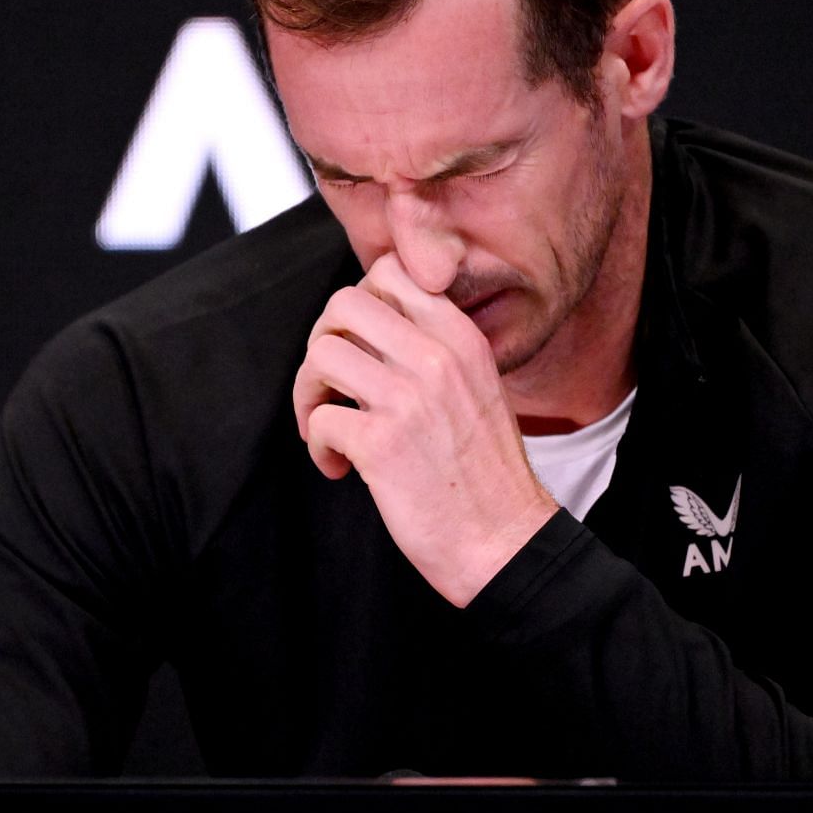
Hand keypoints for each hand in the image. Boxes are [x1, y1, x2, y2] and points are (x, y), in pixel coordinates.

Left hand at [293, 252, 558, 605]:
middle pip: (343, 304)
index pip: (391, 272)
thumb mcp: (477, 387)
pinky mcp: (380, 443)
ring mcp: (408, 399)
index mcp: (462, 339)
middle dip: (323, 342)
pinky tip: (340, 467)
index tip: (359, 344)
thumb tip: (367, 327)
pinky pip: (318, 420)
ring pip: (321, 355)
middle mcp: (437, 358)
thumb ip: (434, 349)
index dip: (358, 302)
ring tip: (327, 425)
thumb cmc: (485, 473)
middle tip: (331, 382)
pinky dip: (318, 446)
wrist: (504, 540)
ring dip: (309, 393)